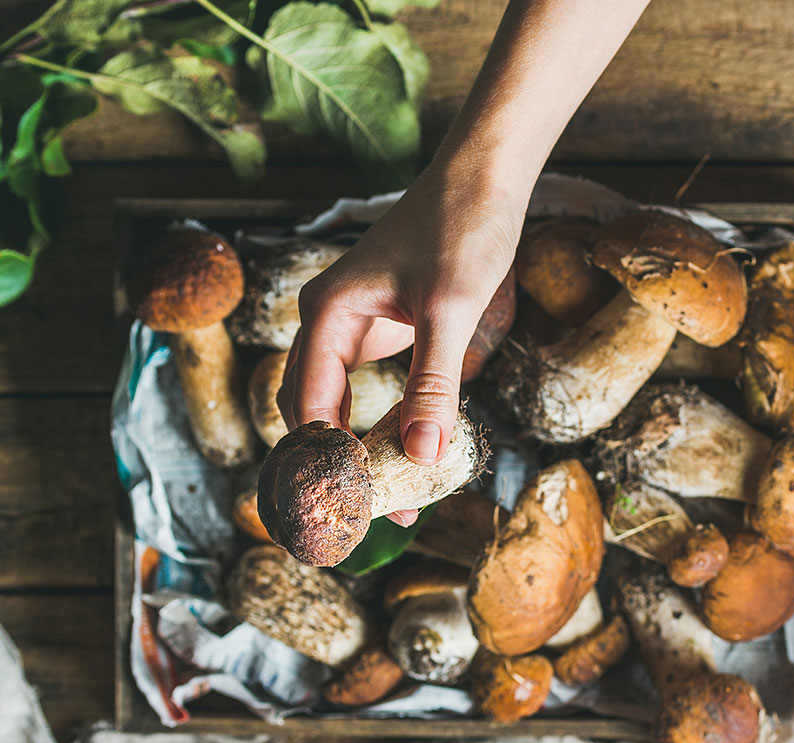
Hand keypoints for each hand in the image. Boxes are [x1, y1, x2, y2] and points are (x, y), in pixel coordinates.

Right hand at [278, 160, 526, 525]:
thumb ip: (433, 385)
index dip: (324, 461)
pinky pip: (366, 388)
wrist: (485, 176)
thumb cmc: (462, 228)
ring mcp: (352, 326)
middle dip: (333, 464)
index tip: (350, 507)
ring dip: (355, 450)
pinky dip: (378, 424)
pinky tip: (405, 453)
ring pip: (335, 404)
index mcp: (327, 315)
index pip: (308, 407)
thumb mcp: (450, 310)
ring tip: (389, 499)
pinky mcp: (381, 328)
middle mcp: (328, 322)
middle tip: (366, 515)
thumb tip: (422, 456)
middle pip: (310, 411)